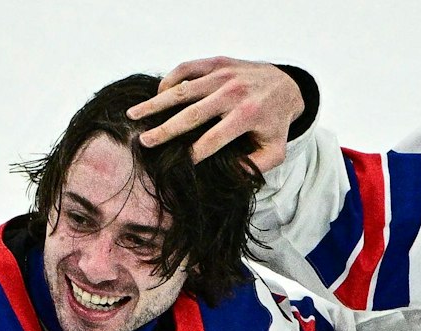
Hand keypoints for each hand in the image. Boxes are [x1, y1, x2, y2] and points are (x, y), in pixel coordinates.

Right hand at [127, 57, 303, 168]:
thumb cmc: (275, 123)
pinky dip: (169, 81)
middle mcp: (233, 93)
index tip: (176, 165)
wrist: (286, 84)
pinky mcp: (216, 62)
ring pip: (183, 90)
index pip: (213, 140)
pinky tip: (157, 95)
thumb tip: (231, 178)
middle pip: (191, 115)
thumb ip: (255, 166)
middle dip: (165, 130)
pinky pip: (186, 69)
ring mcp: (223, 75)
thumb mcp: (275, 150)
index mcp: (247, 116)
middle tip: (144, 141)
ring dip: (156, 104)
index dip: (193, 154)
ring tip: (133, 115)